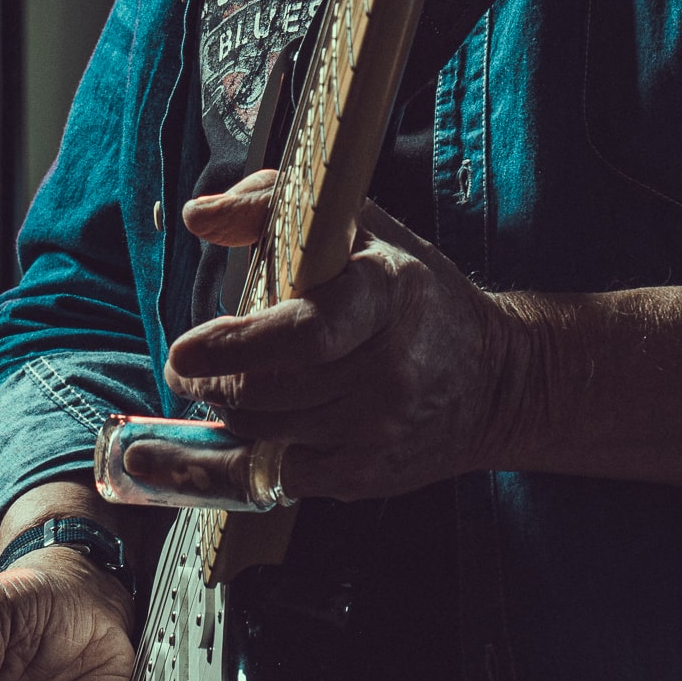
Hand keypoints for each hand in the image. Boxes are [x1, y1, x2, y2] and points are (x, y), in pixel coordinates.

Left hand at [163, 170, 528, 500]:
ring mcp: (380, 430)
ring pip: (266, 432)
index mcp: (385, 296)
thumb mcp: (360, 228)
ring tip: (224, 385)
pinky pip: (282, 475)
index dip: (237, 346)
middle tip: (186, 366)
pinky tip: (251, 428)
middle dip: (211, 380)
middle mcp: (388, 369)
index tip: (186, 348)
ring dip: (229, 410)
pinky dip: (253, 451)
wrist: (496, 379)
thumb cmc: (416, 294)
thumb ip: (272, 206)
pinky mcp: (370, 475)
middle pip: (269, 391)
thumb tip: (199, 215)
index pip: (306, 334)